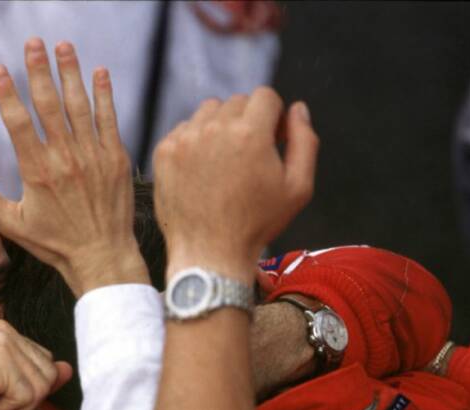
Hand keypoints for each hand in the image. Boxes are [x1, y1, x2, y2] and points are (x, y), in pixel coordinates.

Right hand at [0, 39, 148, 297]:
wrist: (102, 257)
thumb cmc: (55, 243)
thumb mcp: (13, 225)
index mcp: (37, 173)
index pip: (18, 123)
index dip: (7, 94)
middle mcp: (65, 160)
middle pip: (49, 106)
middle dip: (39, 71)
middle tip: (33, 42)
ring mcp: (93, 156)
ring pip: (79, 106)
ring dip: (71, 73)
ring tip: (63, 46)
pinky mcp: (116, 159)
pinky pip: (109, 119)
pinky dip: (104, 95)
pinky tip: (99, 72)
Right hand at [0, 320, 71, 409]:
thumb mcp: (2, 392)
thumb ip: (34, 376)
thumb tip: (67, 369)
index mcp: (0, 331)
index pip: (43, 364)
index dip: (22, 392)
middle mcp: (2, 328)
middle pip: (47, 375)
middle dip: (22, 401)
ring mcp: (2, 341)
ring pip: (41, 388)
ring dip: (14, 409)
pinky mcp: (1, 360)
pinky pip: (28, 398)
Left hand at [153, 90, 318, 283]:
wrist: (209, 253)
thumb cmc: (256, 225)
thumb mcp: (298, 187)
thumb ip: (305, 141)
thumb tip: (297, 109)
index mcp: (250, 133)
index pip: (265, 96)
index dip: (273, 116)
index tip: (272, 139)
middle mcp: (214, 129)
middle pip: (237, 102)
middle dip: (248, 121)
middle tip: (249, 156)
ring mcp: (185, 139)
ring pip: (208, 112)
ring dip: (220, 127)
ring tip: (225, 161)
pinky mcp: (164, 152)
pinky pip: (184, 129)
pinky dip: (195, 141)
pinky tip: (203, 169)